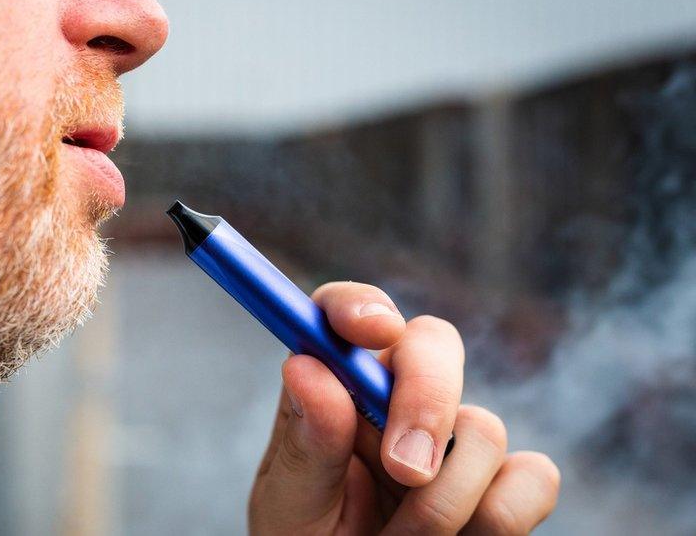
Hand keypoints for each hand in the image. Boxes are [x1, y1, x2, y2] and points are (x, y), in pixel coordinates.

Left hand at [249, 282, 559, 534]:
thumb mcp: (290, 505)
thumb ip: (306, 445)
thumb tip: (308, 366)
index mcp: (331, 391)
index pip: (342, 316)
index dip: (359, 305)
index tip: (372, 329)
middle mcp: (392, 401)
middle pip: (433, 343)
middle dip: (427, 399)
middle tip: (404, 469)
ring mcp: (452, 441)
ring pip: (484, 428)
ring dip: (444, 502)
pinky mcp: (501, 484)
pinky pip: (532, 478)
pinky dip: (499, 519)